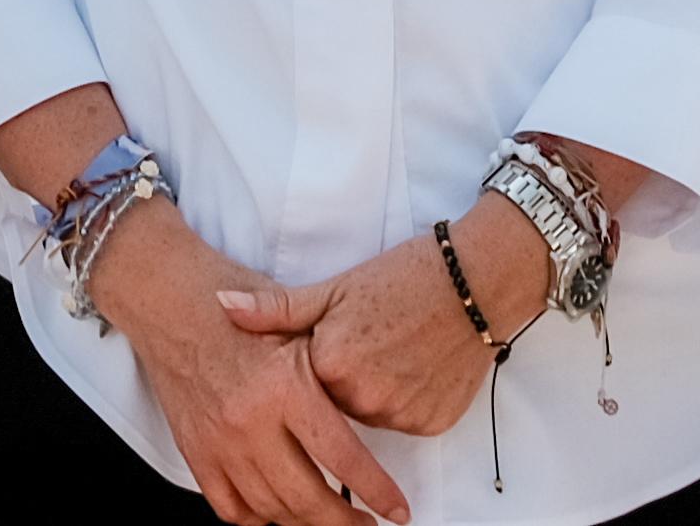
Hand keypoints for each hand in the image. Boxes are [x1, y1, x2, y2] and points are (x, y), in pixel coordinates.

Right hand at [88, 205, 409, 525]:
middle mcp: (249, 422)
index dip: (377, 491)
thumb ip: (328, 361)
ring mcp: (218, 443)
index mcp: (283, 385)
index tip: (397, 511)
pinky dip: (260, 517)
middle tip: (368, 523)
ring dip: (307, 523)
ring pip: (271, 509)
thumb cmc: (228, 297)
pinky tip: (281, 511)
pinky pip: (231, 508)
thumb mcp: (291, 316)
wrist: (164, 297)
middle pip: (307, 497)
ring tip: (332, 519)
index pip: (342, 456)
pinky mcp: (195, 452)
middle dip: (346, 521)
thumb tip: (372, 398)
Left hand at [221, 216, 535, 439]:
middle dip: (341, 378)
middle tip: (368, 339)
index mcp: (329, 364)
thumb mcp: (335, 287)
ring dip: (373, 391)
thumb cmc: (404, 276)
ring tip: (394, 347)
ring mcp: (400, 415)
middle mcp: (362, 399)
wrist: (477, 280)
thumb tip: (222, 304)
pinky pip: (404, 421)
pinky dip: (406, 399)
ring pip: (368, 415)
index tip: (328, 338)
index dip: (312, 359)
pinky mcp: (431, 424)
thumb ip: (277, 308)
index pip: (299, 383)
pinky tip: (418, 363)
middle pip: (332, 405)